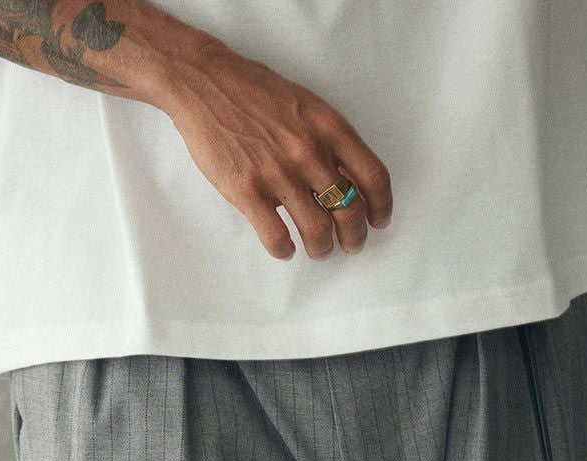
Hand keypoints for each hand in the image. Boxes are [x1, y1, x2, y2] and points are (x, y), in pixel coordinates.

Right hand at [161, 41, 392, 260]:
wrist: (206, 83)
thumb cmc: (256, 92)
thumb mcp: (306, 105)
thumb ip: (329, 140)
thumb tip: (347, 179)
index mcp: (328, 128)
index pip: (373, 177)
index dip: (381, 207)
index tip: (377, 221)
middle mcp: (309, 152)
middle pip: (349, 212)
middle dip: (354, 237)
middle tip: (349, 244)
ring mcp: (278, 173)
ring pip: (317, 231)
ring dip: (322, 249)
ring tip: (318, 249)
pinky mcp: (247, 191)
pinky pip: (277, 238)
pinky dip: (285, 250)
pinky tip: (285, 247)